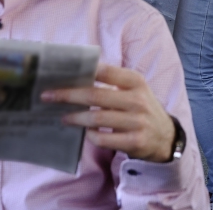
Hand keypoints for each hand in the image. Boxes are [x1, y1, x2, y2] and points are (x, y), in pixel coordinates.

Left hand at [42, 64, 175, 162]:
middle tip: (48, 96)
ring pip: (97, 118)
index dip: (83, 70)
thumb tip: (76, 80)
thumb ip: (112, 83)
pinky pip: (103, 139)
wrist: (165, 136)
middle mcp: (137, 100)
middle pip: (96, 95)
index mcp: (136, 82)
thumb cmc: (141, 109)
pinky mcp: (134, 141)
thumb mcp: (134, 90)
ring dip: (75, 117)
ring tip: (62, 116)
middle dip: (68, 95)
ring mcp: (137, 121)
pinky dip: (90, 135)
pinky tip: (86, 132)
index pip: (106, 71)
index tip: (61, 72)